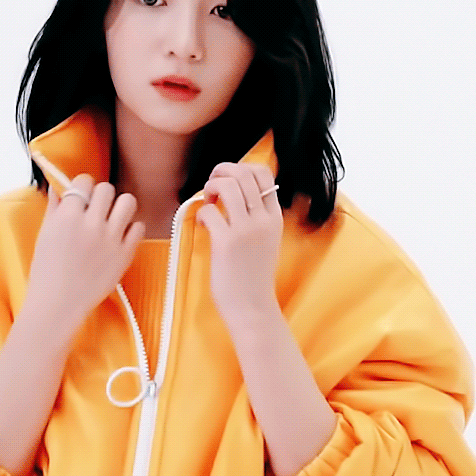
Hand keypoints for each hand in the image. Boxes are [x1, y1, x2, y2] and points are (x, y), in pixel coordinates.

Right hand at [25, 174, 145, 328]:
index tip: (83, 196)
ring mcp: (111, 238)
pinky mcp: (125, 254)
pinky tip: (121, 237)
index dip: (84, 187)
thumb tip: (58, 188)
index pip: (84, 181)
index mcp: (68, 216)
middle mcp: (91, 224)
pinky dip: (132, 229)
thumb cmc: (47, 271)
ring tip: (114, 219)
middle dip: (102, 196)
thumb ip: (55, 208)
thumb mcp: (45, 235)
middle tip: (98, 210)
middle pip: (107, 189)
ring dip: (121, 207)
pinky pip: (139, 227)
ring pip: (128, 201)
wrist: (58, 303)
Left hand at [196, 163, 282, 326]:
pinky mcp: (226, 242)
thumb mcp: (267, 240)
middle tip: (213, 187)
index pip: (264, 173)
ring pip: (227, 186)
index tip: (229, 179)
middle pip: (243, 173)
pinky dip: (201, 213)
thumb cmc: (253, 276)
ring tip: (208, 202)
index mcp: (274, 217)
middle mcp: (263, 220)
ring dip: (211, 187)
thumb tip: (235, 192)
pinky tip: (203, 224)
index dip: (242, 168)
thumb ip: (258, 217)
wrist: (252, 307)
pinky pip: (209, 211)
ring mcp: (245, 230)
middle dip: (222, 172)